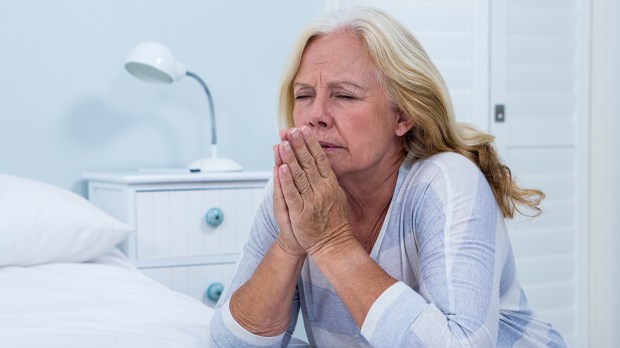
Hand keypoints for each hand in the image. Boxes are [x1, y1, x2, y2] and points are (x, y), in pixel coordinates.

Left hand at [275, 126, 351, 254]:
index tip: (304, 130)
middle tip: (291, 129)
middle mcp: (322, 190)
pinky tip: (281, 167)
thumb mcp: (338, 196)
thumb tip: (325, 163)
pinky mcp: (300, 213)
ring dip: (290, 157)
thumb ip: (330, 180)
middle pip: (308, 163)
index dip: (311, 143)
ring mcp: (311, 201)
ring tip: (283, 142)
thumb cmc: (334, 221)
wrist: (334, 244)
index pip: (320, 159)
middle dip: (299, 145)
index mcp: (331, 184)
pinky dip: (286, 180)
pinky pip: (292, 194)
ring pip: (299, 175)